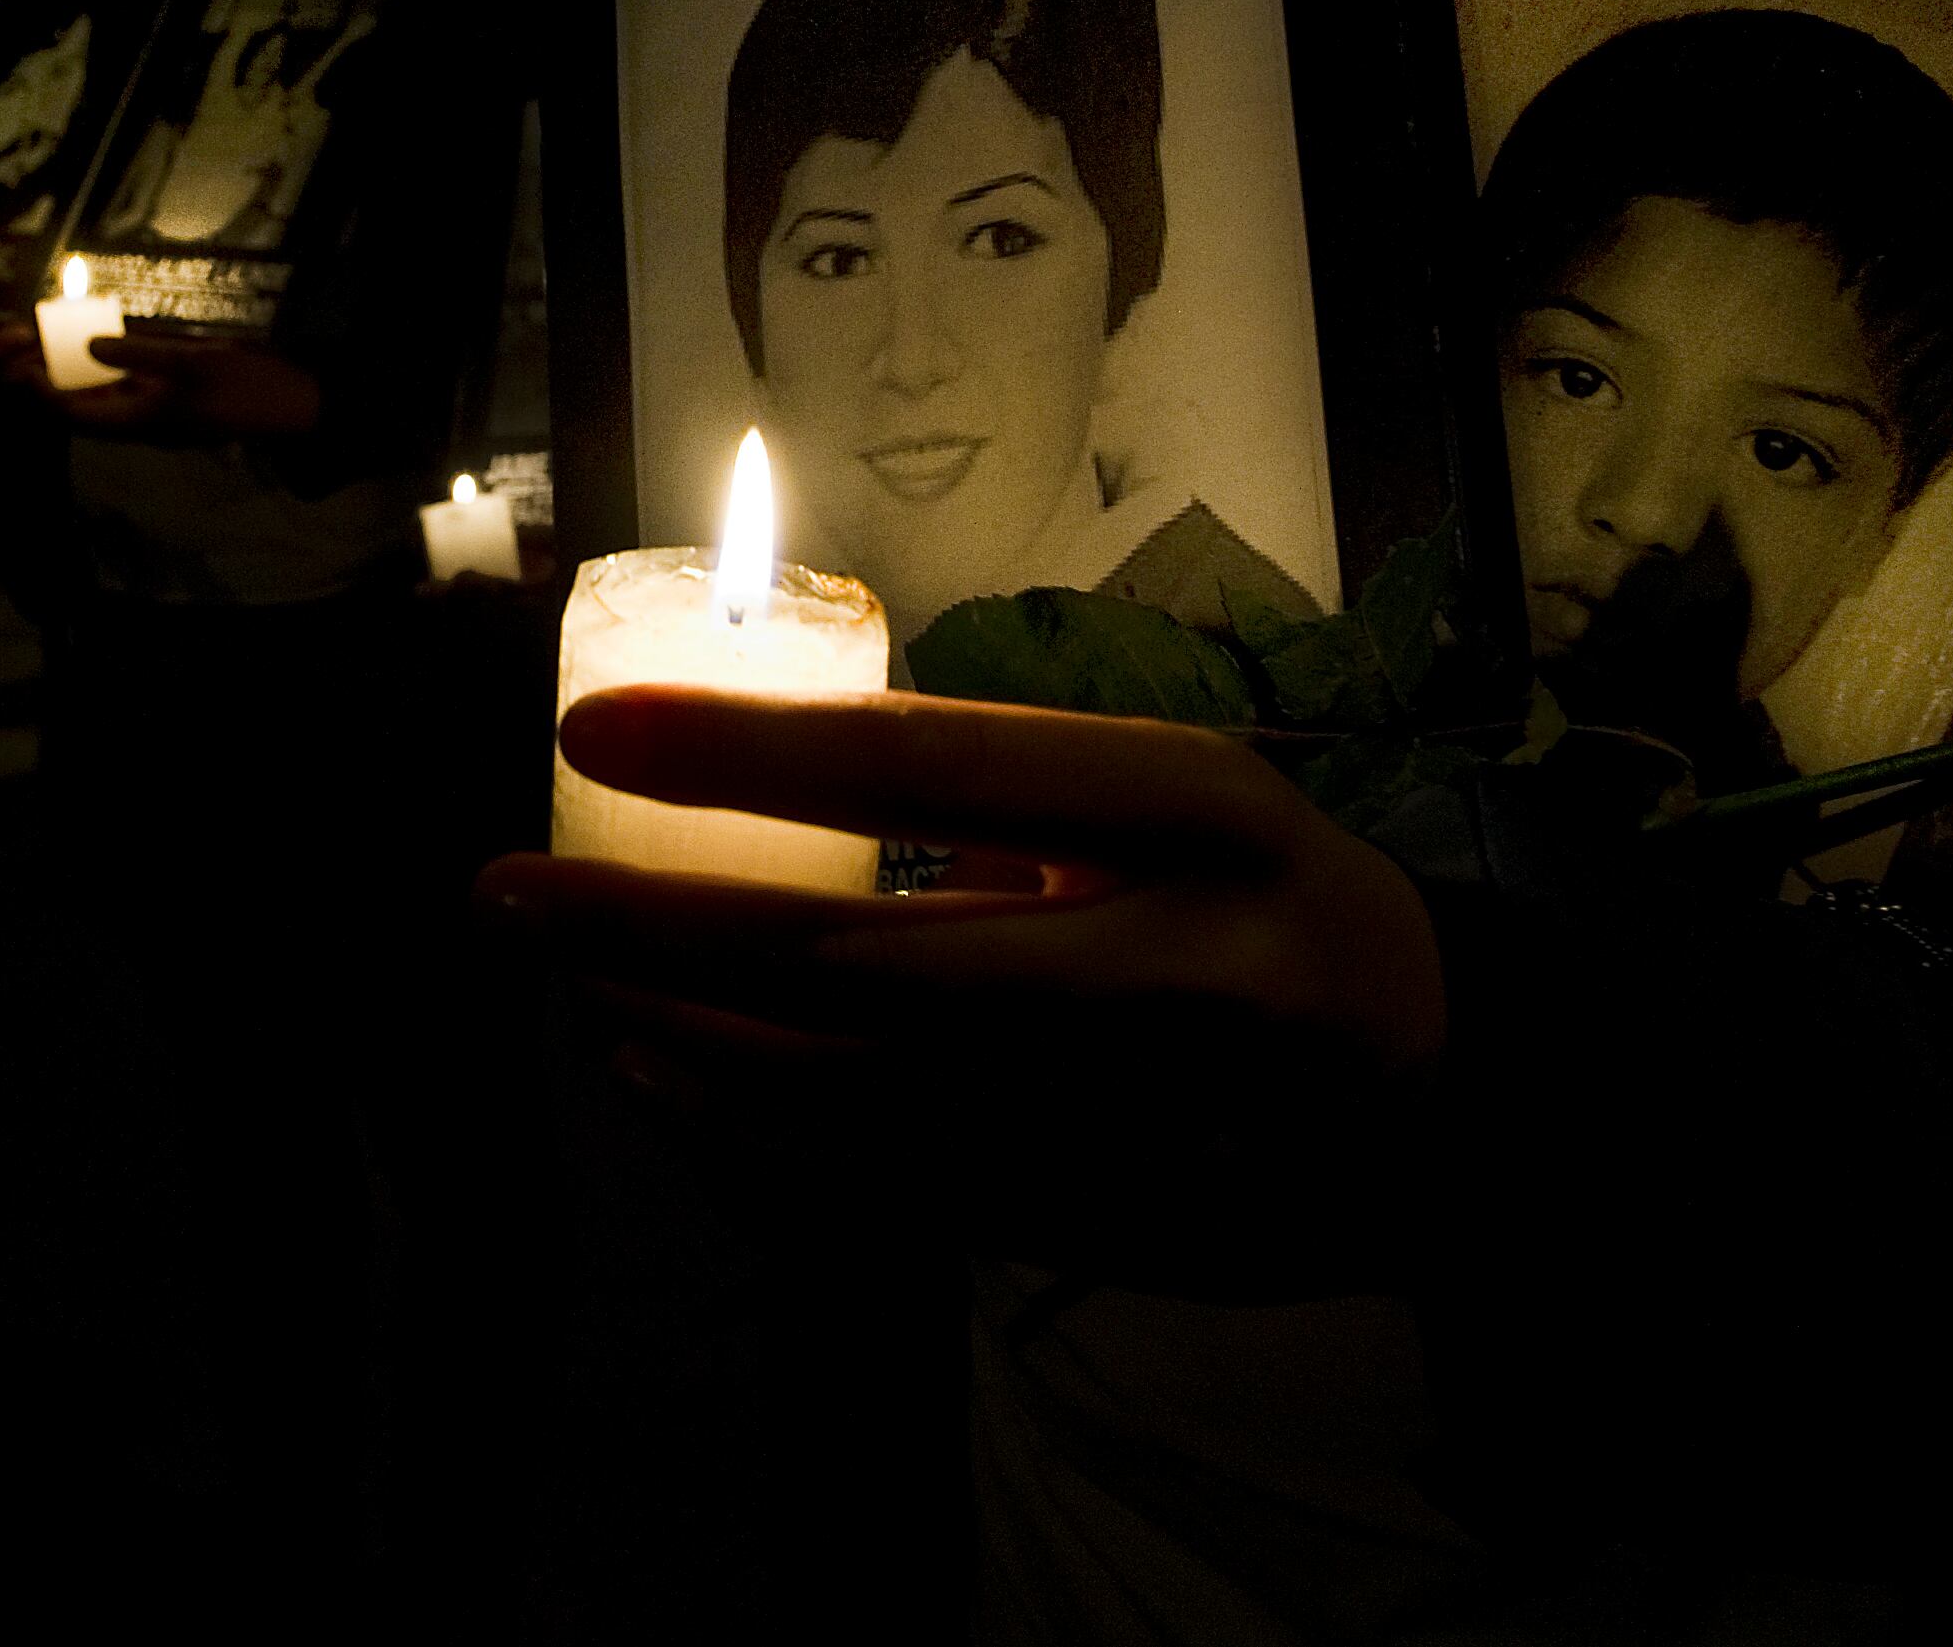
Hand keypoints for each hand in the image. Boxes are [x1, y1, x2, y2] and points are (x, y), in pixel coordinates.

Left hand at [54, 331, 323, 439]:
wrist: (294, 404)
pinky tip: (101, 343)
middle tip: (30, 348)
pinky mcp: (175, 399)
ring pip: (106, 399)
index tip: (21, 366)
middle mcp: (145, 423)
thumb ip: (140, 353)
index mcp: (144, 423)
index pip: (78, 416)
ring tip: (54, 342)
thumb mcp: (193, 362)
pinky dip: (111, 368)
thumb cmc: (245, 386)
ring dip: (80, 374)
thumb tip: (88, 345)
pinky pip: (131, 388)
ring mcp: (161, 413)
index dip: (45, 395)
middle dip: (55, 383)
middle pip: (86, 409)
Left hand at [482, 686, 1445, 1292]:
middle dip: (664, 930)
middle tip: (511, 892)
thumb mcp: (1177, 798)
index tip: (595, 725)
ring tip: (566, 977)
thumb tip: (761, 759)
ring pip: (855, 1095)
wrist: (1440, 1096)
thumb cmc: (1267, 897)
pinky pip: (882, 1188)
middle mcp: (1174, 971)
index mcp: (1202, 813)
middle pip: (869, 958)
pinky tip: (660, 1077)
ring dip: (681, 1037)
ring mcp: (1143, 1124)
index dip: (750, 750)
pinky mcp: (1104, 1227)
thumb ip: (1000, 785)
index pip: (939, 764)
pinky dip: (748, 1135)